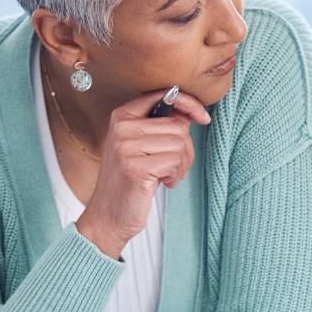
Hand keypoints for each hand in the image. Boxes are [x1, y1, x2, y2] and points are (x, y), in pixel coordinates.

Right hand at [76, 89, 210, 258]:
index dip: (189, 104)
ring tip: (168, 176)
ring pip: (180, 144)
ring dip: (182, 164)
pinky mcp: (135, 167)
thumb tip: (192, 113)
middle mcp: (122, 127)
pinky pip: (175, 161)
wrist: (108, 215)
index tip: (204, 118)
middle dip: (186, 149)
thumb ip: (162, 127)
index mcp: (123, 116)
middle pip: (178, 126)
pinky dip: (177, 174)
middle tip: (174, 167)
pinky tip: (165, 183)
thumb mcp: (143, 146)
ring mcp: (126, 146)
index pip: (165, 96)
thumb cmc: (131, 180)